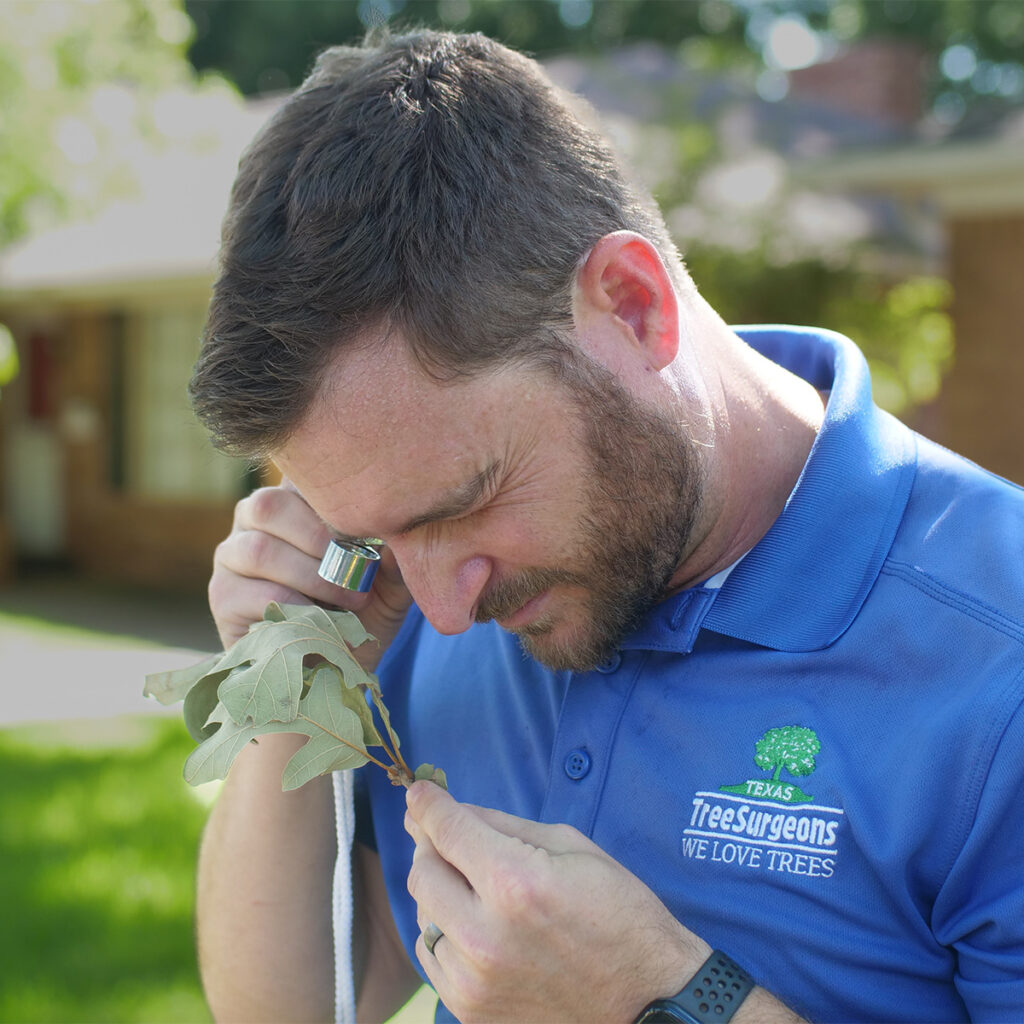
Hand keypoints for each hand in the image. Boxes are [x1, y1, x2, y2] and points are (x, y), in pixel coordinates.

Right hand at [208, 481, 411, 664]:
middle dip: (319, 538)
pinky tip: (323, 621)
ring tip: (350, 599)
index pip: (298, 475)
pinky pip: (257, 595)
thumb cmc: (361, 611)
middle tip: (357, 570)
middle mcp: (254, 519)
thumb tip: (395, 539)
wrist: (335, 666)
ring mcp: (231, 556)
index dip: (327, 494)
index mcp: (293, 499)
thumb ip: (394, 558)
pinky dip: (298, 608)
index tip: (366, 521)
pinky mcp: (223, 597)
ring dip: (312, 577)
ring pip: (259, 551)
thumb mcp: (389, 583)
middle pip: (268, 505)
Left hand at [404, 782, 709, 1022]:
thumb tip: (455, 810)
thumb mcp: (571, 847)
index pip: (446, 830)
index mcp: (514, 883)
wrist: (647, 1000)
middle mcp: (484, 935)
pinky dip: (444, 933)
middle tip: (446, 835)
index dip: (427, 804)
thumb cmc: (618, 913)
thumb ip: (503, 825)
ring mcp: (474, 981)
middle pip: (422, 872)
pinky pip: (433, 957)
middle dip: (430, 844)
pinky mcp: (471, 1011)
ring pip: (421, 916)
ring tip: (470, 884)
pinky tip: (473, 924)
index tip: (419, 793)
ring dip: (438, 891)